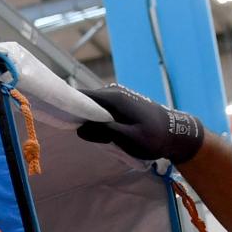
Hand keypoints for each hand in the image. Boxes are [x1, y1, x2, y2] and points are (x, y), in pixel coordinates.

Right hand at [76, 84, 203, 164]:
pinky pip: (103, 109)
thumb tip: (80, 129)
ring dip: (88, 118)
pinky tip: (96, 131)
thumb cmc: (154, 137)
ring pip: (94, 106)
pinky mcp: (122, 104)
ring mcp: (119, 97)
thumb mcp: (129, 139)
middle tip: (66, 129)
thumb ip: (104, 133)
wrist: (177, 133)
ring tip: (81, 132)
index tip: (55, 114)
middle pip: (86, 100)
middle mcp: (114, 93)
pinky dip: (97, 118)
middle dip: (76, 113)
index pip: (82, 96)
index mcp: (113, 98)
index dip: (67, 104)